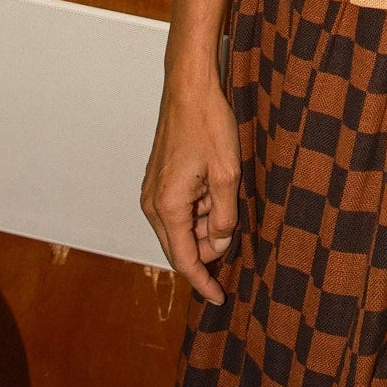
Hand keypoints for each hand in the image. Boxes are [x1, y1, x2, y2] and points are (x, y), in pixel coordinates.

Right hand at [140, 72, 240, 306]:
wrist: (189, 88)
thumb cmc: (208, 125)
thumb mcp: (227, 175)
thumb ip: (224, 216)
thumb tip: (220, 242)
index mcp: (167, 207)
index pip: (185, 260)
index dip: (203, 282)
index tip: (219, 298)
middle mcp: (152, 204)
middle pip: (180, 247)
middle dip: (207, 252)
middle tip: (233, 245)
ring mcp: (152, 191)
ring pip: (180, 228)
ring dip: (204, 227)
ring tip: (228, 203)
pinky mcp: (158, 180)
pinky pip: (178, 210)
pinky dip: (198, 212)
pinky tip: (216, 193)